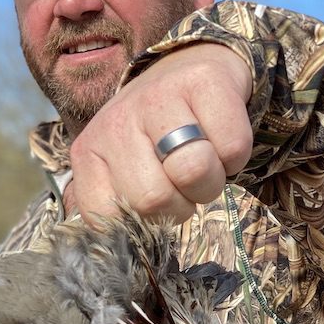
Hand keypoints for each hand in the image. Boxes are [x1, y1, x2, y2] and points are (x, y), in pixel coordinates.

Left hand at [67, 43, 252, 223]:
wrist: (186, 71)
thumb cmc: (152, 138)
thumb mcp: (119, 172)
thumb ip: (114, 211)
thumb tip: (118, 252)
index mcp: (88, 152)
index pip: (109, 219)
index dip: (143, 225)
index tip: (154, 206)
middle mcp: (115, 121)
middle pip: (154, 198)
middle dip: (180, 204)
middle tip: (182, 184)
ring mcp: (157, 97)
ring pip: (194, 171)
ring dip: (211, 183)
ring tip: (203, 163)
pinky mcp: (203, 81)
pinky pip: (232, 147)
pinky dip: (236, 158)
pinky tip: (219, 141)